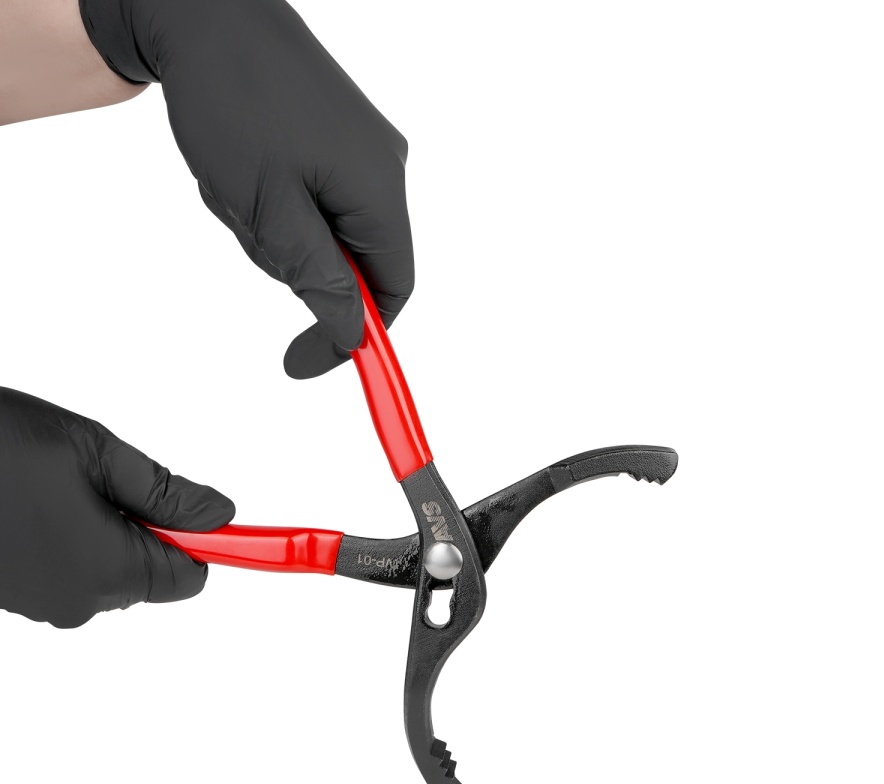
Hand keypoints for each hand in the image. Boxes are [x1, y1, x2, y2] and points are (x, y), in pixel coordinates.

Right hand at [0, 388, 234, 628]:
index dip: (204, 540)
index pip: (192, 577)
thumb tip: (220, 514)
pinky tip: (36, 498)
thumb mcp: (99, 454)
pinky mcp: (10, 592)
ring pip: (106, 570)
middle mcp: (76, 602)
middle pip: (150, 573)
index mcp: (109, 571)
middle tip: (111, 476)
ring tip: (61, 481)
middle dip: (147, 527)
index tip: (201, 509)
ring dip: (105, 528)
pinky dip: (68, 537)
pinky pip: (65, 570)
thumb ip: (166, 493)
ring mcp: (38, 603)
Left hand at [80, 0, 414, 377]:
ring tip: (237, 187)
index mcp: (379, 189)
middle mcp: (384, 170)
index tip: (306, 361)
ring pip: (329, 234)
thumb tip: (352, 333)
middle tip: (250, 227)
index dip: (357, 335)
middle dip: (299, 267)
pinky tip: (245, 168)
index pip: (393, 290)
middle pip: (357, 263)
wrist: (203, 9)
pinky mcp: (336, 138)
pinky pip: (316, 199)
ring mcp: (361, 150)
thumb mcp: (270, 209)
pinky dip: (278, 203)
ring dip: (279, 231)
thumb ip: (318, 279)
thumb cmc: (232, 100)